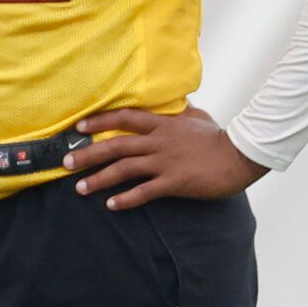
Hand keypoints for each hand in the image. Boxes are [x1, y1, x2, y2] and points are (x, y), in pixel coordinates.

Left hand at [63, 105, 266, 210]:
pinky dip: (126, 198)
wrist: (241, 156)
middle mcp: (158, 142)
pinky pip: (145, 191)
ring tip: (80, 188)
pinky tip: (111, 205)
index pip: (124, 118)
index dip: (99, 121)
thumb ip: (178, 111)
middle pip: (115, 146)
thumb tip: (173, 101)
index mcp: (162, 124)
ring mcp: (165, 162)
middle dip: (88, 154)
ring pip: (124, 169)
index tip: (78, 127)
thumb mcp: (196, 117)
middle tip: (66, 162)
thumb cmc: (218, 137)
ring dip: (99, 179)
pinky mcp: (175, 182)